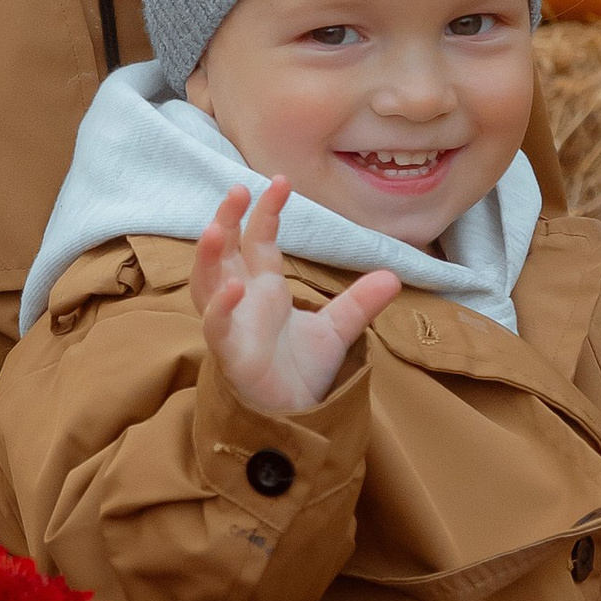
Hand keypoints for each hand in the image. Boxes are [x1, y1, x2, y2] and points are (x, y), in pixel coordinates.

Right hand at [192, 179, 400, 418]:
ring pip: (206, 283)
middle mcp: (242, 300)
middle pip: (224, 251)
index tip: (280, 180)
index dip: (266, 211)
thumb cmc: (300, 371)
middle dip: (226, 220)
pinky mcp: (230, 354)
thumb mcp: (337, 330)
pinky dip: (221, 307)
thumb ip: (359, 302)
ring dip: (208, 256)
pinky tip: (233, 288)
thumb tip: (393, 275)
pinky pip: (216, 328)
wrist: (295, 419)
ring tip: (215, 229)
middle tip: (237, 190)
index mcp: (264, 288)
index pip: (259, 240)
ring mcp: (232, 325)